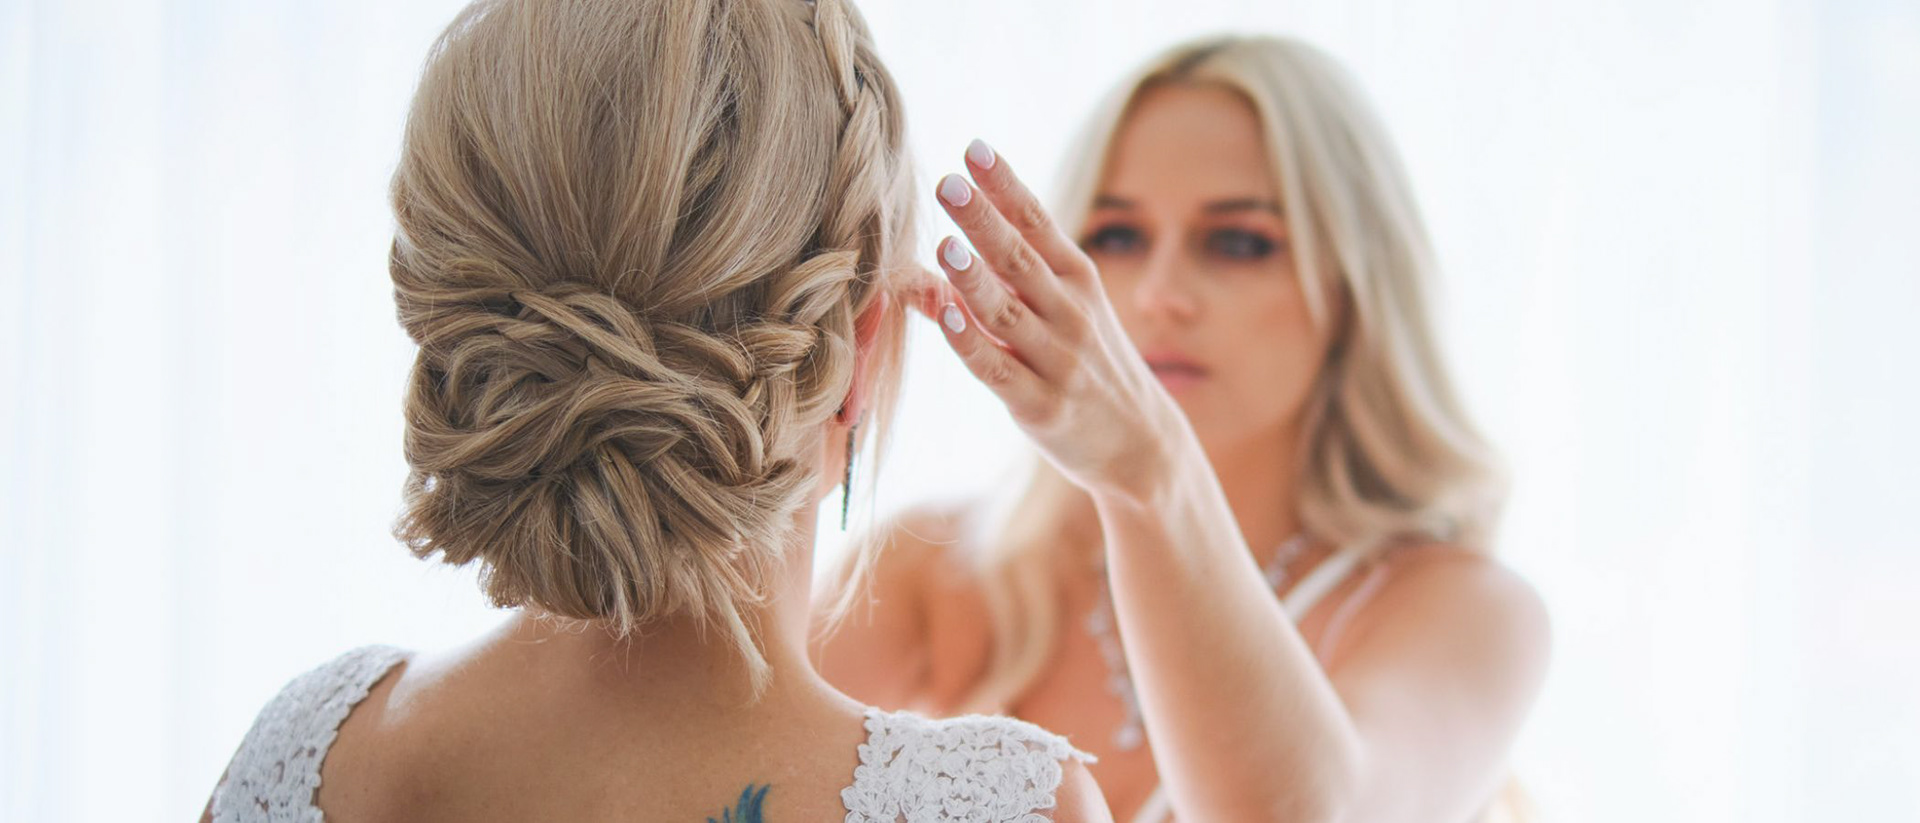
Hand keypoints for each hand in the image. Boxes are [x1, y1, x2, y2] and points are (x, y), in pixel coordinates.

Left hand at [913, 140, 1191, 500]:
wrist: (1141, 444)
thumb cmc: (1083, 366)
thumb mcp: (1057, 314)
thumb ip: (998, 286)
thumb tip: (924, 261)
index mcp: (1077, 280)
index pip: (1037, 223)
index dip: (1006, 187)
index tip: (974, 149)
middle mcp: (1071, 314)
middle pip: (1019, 260)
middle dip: (983, 221)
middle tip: (949, 183)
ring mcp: (1058, 361)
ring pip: (1007, 315)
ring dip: (975, 280)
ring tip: (945, 244)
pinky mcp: (1042, 407)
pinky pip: (1000, 372)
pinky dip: (973, 345)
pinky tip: (949, 318)